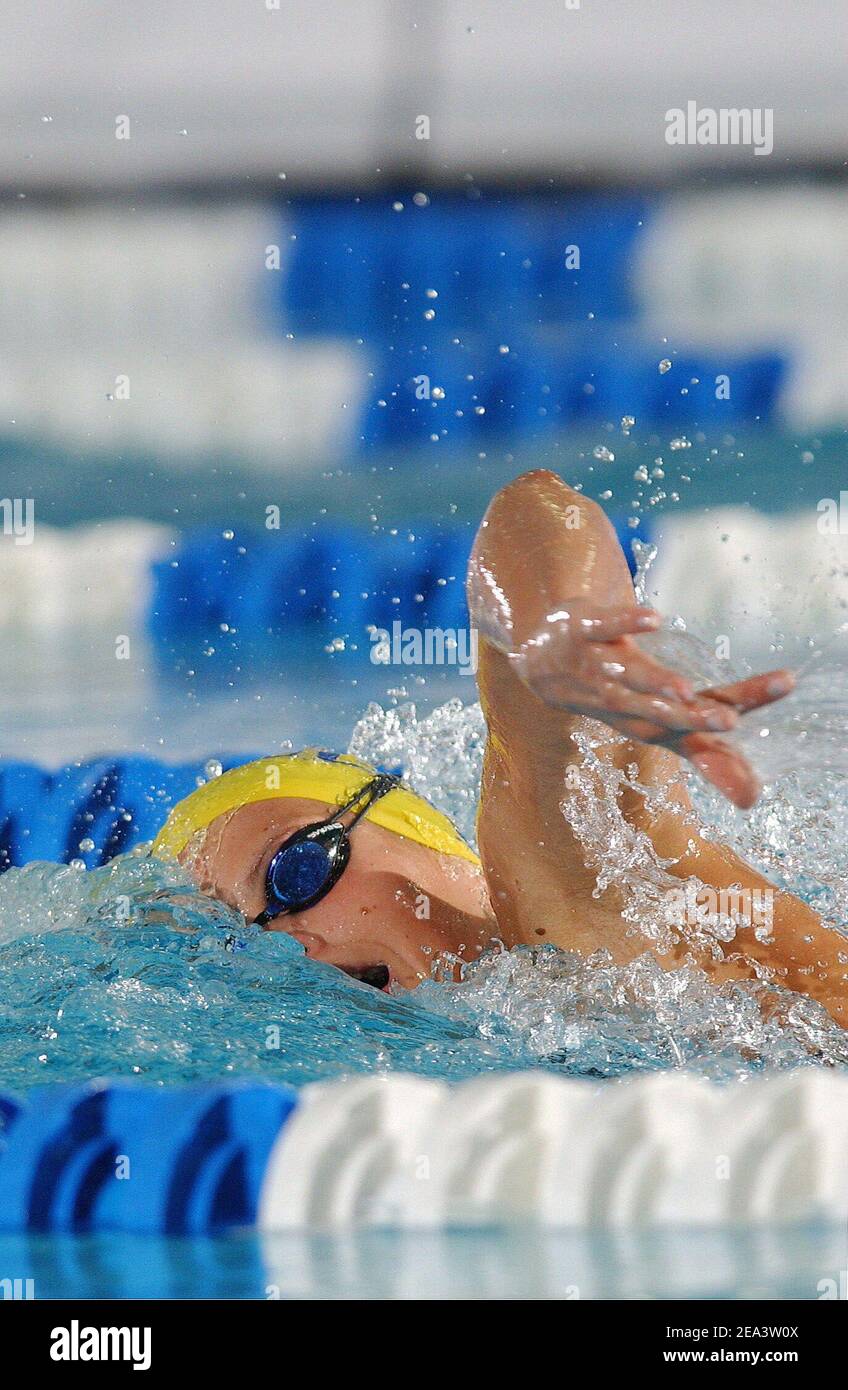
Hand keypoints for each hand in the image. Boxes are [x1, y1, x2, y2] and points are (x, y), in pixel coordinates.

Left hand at [510, 600, 793, 807]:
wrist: (537, 661)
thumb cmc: (612, 695)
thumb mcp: (655, 726)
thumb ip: (704, 752)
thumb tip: (754, 798)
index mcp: (643, 725)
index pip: (687, 738)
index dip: (718, 758)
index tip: (753, 780)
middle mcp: (620, 702)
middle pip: (661, 713)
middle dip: (695, 720)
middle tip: (732, 724)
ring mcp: (598, 666)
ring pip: (630, 677)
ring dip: (656, 683)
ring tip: (685, 690)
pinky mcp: (584, 631)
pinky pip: (606, 626)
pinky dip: (627, 623)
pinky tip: (654, 620)